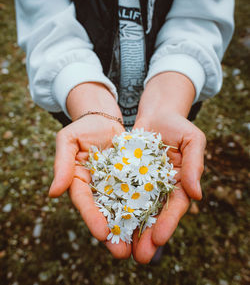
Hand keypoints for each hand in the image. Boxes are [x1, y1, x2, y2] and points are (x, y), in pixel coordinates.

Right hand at [48, 83, 131, 258]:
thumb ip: (62, 165)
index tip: (102, 233)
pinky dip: (144, 206)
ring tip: (140, 246)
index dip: (92, 217)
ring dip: (130, 227)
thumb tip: (53, 193)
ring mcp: (115, 184)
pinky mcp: (131, 178)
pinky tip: (154, 220)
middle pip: (104, 212)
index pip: (84, 202)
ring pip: (123, 207)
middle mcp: (98, 187)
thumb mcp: (68, 141)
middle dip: (113, 233)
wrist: (104, 119)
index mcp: (79, 181)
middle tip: (122, 254)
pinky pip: (138, 192)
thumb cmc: (83, 128)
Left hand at [131, 72, 205, 263]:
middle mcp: (161, 187)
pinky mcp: (127, 175)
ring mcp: (143, 183)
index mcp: (180, 183)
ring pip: (135, 208)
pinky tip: (107, 221)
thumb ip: (195, 164)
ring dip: (129, 228)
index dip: (168, 223)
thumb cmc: (177, 125)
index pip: (175, 207)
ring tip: (120, 248)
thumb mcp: (192, 140)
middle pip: (154, 214)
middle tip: (138, 257)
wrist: (156, 114)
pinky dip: (115, 206)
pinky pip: (120, 192)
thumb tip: (197, 195)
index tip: (157, 239)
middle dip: (147, 236)